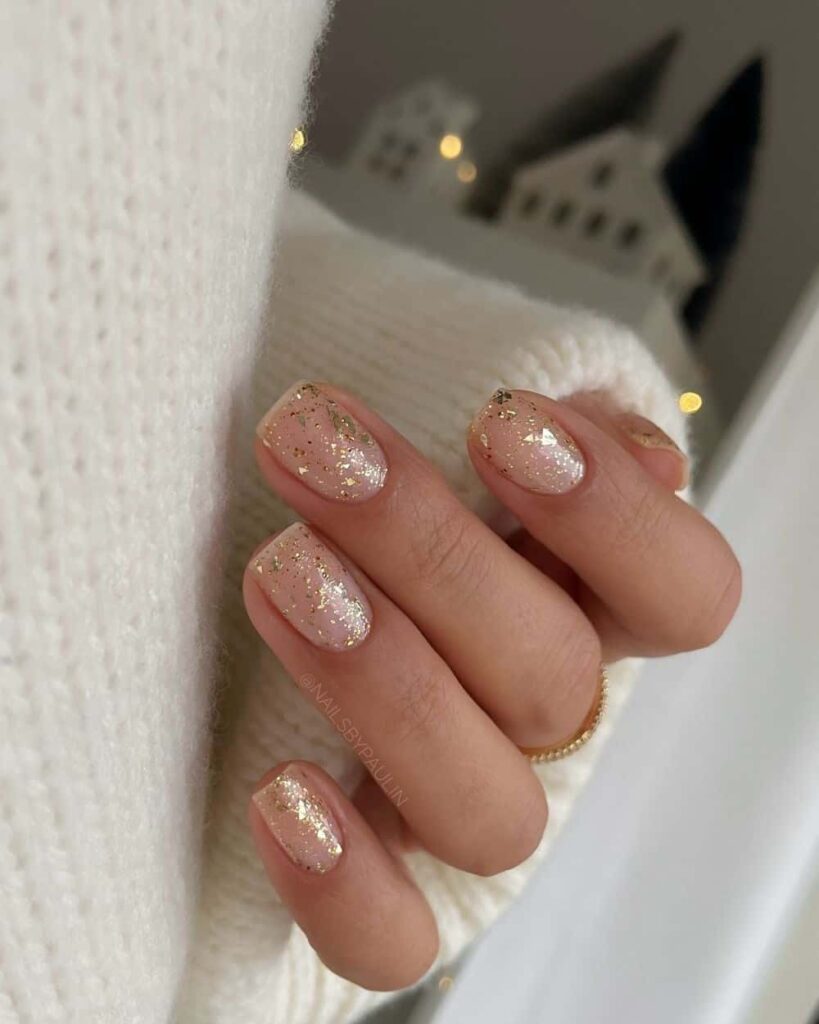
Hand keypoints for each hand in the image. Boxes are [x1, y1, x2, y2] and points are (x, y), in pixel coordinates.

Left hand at [243, 381, 739, 988]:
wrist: (246, 574)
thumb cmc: (354, 485)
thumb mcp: (443, 424)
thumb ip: (539, 426)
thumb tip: (631, 446)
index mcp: (583, 606)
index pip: (685, 593)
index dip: (614, 519)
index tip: (496, 422)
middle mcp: (542, 719)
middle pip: (553, 679)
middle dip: (434, 557)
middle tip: (317, 453)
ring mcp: (463, 809)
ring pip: (490, 810)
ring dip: (387, 688)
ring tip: (281, 576)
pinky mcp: (387, 894)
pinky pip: (396, 940)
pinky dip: (348, 882)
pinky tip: (281, 793)